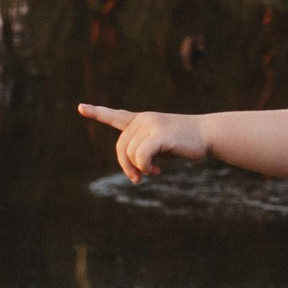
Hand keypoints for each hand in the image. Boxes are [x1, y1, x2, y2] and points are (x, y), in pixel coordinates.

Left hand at [78, 104, 208, 182]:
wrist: (207, 134)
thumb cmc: (184, 143)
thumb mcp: (160, 147)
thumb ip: (143, 152)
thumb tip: (134, 171)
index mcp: (142, 121)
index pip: (116, 116)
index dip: (98, 113)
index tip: (80, 107)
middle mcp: (144, 120)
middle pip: (121, 147)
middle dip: (126, 166)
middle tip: (137, 179)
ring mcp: (151, 125)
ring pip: (131, 153)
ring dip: (139, 169)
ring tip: (153, 172)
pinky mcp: (160, 134)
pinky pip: (141, 155)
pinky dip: (145, 167)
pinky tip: (157, 171)